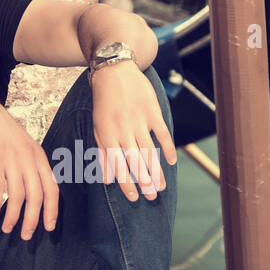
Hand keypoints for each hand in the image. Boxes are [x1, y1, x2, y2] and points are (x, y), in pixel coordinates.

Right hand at [0, 91, 59, 240]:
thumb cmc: (0, 131)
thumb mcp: (23, 147)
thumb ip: (29, 166)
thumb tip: (33, 191)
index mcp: (39, 157)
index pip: (52, 189)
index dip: (51, 210)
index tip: (48, 228)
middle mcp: (29, 158)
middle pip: (36, 196)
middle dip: (32, 219)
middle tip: (25, 235)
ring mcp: (12, 157)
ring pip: (17, 194)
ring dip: (12, 215)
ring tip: (7, 228)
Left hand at [89, 63, 177, 201]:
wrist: (114, 71)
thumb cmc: (104, 103)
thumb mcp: (98, 127)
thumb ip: (103, 153)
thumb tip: (107, 180)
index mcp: (107, 135)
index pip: (118, 166)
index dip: (126, 184)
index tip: (134, 198)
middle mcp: (123, 130)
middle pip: (136, 162)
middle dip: (144, 181)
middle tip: (152, 197)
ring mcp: (139, 121)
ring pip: (150, 151)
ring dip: (157, 170)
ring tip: (162, 186)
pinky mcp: (152, 111)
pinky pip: (163, 134)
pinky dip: (168, 148)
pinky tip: (171, 162)